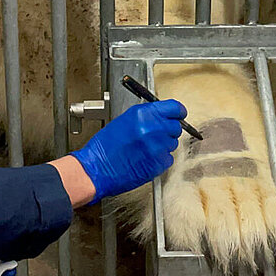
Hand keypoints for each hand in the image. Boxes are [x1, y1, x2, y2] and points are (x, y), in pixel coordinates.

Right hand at [71, 99, 185, 201]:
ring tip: (144, 150)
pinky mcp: (159, 163)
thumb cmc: (105, 146)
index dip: (178, 112)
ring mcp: (157, 147)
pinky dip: (160, 160)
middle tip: (155, 136)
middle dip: (168, 131)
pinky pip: (168, 159)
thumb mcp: (124, 121)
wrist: (96, 168)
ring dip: (163, 146)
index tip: (179, 115)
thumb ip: (146, 116)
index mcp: (143, 114)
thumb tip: (161, 116)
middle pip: (176, 127)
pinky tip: (145, 160)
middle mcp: (153, 128)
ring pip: (172, 144)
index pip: (174, 107)